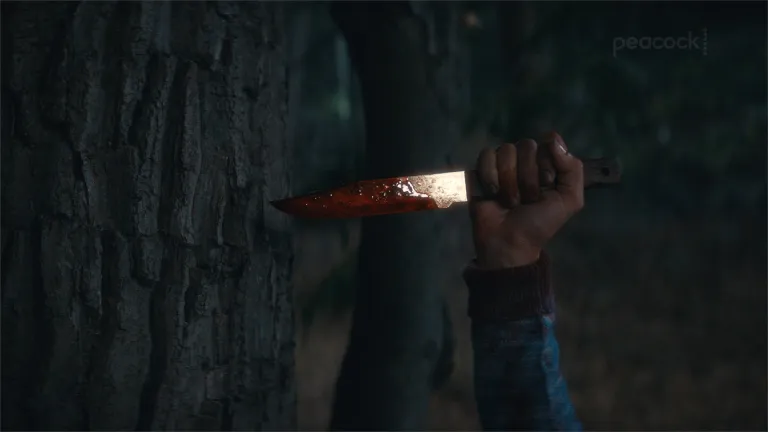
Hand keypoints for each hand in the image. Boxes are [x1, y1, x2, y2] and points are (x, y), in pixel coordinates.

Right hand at [470, 132, 583, 268]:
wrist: (510, 242)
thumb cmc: (540, 224)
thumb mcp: (569, 200)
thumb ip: (573, 169)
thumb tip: (553, 138)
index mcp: (548, 164)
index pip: (548, 143)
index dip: (546, 165)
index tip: (547, 186)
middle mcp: (526, 160)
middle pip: (527, 146)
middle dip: (528, 177)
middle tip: (527, 199)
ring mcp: (503, 163)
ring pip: (506, 151)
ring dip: (509, 182)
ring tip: (510, 201)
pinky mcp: (481, 169)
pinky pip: (486, 156)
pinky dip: (491, 177)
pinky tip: (493, 194)